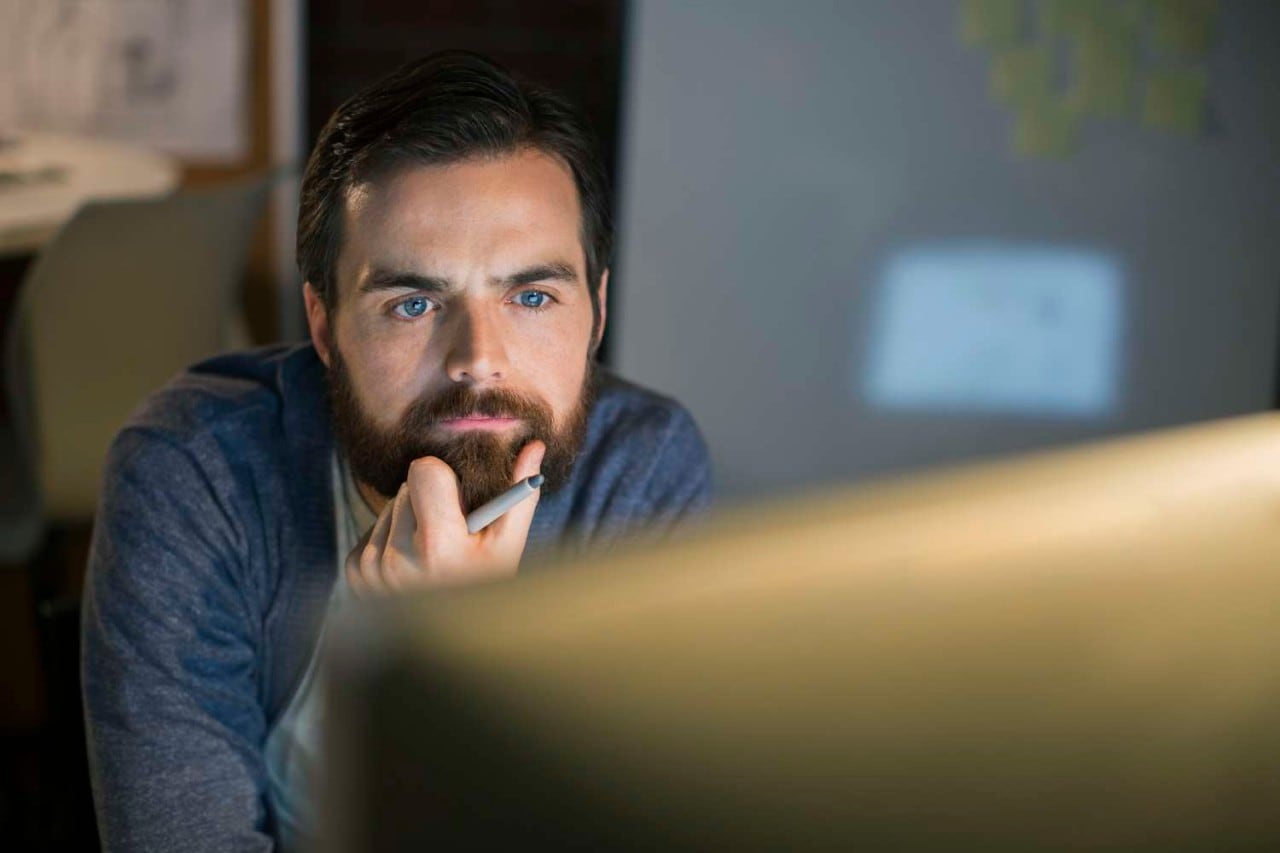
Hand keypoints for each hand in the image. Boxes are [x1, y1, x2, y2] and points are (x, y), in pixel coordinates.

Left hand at [345, 440, 545, 595]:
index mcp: (438, 547)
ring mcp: (372, 570)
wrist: (449, 650)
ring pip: (389, 508)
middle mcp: (397, 560)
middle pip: (407, 487)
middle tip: (450, 538)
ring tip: (432, 556)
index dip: (444, 480)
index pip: (423, 470)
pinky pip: (373, 530)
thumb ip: (519, 494)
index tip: (457, 505)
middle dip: (429, 503)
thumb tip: (533, 445)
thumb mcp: (508, 547)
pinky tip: (413, 566)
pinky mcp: (356, 575)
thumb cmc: (486, 591)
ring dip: (410, 522)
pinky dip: (391, 541)